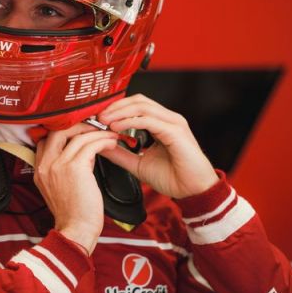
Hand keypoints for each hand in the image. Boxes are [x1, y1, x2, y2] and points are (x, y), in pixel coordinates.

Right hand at [34, 123, 118, 254]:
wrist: (76, 230)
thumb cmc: (73, 213)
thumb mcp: (60, 187)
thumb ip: (66, 167)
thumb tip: (84, 151)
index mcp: (39, 170)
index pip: (45, 139)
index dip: (64, 132)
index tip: (81, 132)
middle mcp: (45, 164)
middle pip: (57, 130)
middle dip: (78, 126)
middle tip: (95, 128)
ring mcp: (58, 164)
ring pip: (78, 135)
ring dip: (97, 132)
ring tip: (110, 135)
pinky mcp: (75, 167)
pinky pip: (90, 144)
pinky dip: (103, 140)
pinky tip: (112, 143)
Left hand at [97, 94, 218, 198]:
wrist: (194, 191)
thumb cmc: (174, 178)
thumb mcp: (138, 164)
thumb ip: (120, 153)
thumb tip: (100, 145)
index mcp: (161, 124)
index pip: (136, 105)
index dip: (116, 108)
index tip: (98, 118)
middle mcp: (168, 119)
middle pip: (138, 101)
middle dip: (116, 106)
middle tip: (98, 117)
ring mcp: (173, 123)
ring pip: (142, 106)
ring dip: (120, 112)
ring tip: (105, 121)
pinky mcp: (176, 132)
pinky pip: (149, 120)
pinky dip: (130, 122)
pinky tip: (117, 128)